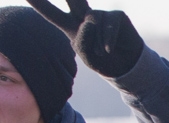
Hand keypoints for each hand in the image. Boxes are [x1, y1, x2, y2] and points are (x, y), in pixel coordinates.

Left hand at [26, 0, 144, 77]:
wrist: (128, 67)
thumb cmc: (104, 61)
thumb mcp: (87, 56)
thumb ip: (82, 39)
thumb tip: (89, 20)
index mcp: (70, 25)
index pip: (50, 12)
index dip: (38, 2)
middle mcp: (84, 16)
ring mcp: (100, 14)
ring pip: (92, 22)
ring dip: (96, 42)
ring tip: (102, 52)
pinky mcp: (116, 16)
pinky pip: (108, 26)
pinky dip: (107, 40)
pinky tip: (108, 50)